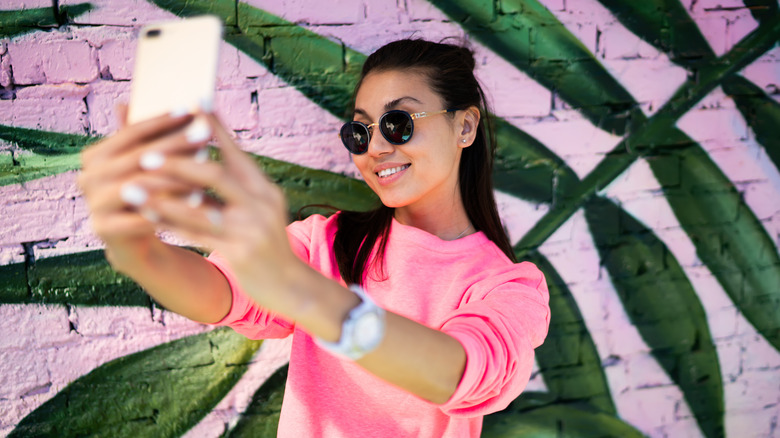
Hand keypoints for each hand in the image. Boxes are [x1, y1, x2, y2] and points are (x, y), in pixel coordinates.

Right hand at [77, 106, 206, 258]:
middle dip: (174, 146)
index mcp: (95, 156)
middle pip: (136, 158)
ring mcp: (93, 204)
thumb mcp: (149, 163)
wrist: (135, 239)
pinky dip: (167, 211)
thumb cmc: (147, 193)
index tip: (192, 111)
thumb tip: (168, 100)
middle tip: (205, 137)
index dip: (161, 121)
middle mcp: (87, 177)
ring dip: (173, 180)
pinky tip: (195, 203)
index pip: (130, 132)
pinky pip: (139, 218)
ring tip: (204, 174)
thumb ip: (152, 136)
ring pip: (138, 187)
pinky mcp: (103, 230)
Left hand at [140, 114, 302, 312]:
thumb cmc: (268, 244)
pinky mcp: (241, 253)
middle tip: (145, 154)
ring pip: (200, 209)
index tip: (191, 104)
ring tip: (132, 188)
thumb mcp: (261, 210)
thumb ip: (235, 187)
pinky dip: (170, 225)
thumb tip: (201, 158)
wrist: (292, 286)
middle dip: (178, 163)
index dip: (213, 128)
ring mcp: (251, 229)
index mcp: (264, 189)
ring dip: (162, 198)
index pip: (236, 152)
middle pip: (216, 176)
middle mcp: (260, 204)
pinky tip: (147, 217)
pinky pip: (196, 236)